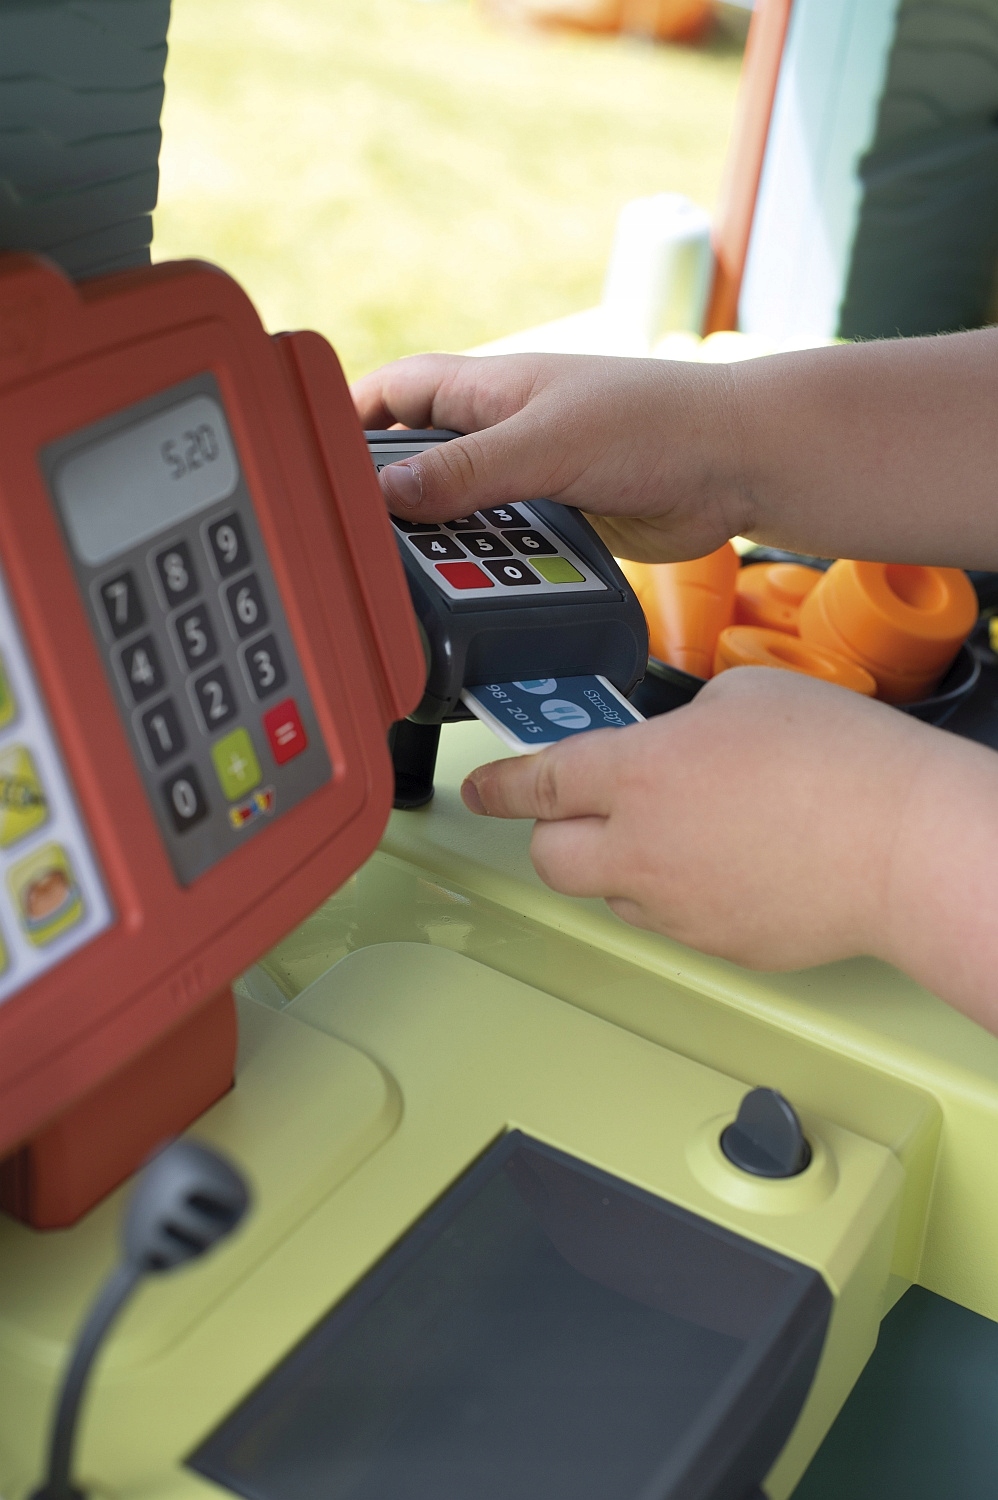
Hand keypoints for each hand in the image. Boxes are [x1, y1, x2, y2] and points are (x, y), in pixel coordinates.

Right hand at [351, 351, 747, 561]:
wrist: (737, 466)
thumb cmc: (653, 423)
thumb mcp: (544, 443)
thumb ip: (464, 471)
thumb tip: (384, 497)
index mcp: (483, 388)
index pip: (389, 396)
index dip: (344, 425)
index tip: (306, 468)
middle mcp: (497, 431)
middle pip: (414, 466)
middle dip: (387, 503)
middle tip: (352, 549)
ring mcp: (525, 478)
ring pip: (454, 517)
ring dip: (439, 547)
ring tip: (406, 586)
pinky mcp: (553, 522)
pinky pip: (499, 549)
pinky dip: (484, 569)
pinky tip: (469, 597)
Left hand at [460, 668, 937, 973]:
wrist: (906, 846)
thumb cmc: (842, 763)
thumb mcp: (745, 694)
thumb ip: (684, 720)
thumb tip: (674, 743)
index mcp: (638, 774)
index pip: (537, 784)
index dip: (499, 785)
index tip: (483, 789)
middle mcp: (641, 850)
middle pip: (551, 859)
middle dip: (554, 833)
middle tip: (584, 810)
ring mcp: (677, 908)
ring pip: (613, 895)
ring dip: (622, 865)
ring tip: (688, 831)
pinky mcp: (718, 946)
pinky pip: (673, 921)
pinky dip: (680, 895)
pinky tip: (733, 863)